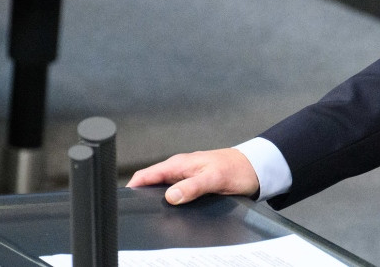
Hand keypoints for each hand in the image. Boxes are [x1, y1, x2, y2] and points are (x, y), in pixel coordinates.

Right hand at [127, 148, 258, 204]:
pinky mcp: (193, 185)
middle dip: (142, 196)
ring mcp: (186, 177)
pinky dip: (170, 202)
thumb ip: (192, 186)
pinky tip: (171, 212)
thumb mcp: (214, 179)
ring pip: (163, 190)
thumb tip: (171, 196)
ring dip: (157, 200)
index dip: (133, 186)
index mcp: (179, 164)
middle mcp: (179, 170)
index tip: (125, 200)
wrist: (254, 168)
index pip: (146, 175)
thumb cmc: (236, 168)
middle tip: (137, 212)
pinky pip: (175, 194)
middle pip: (151, 184)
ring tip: (152, 215)